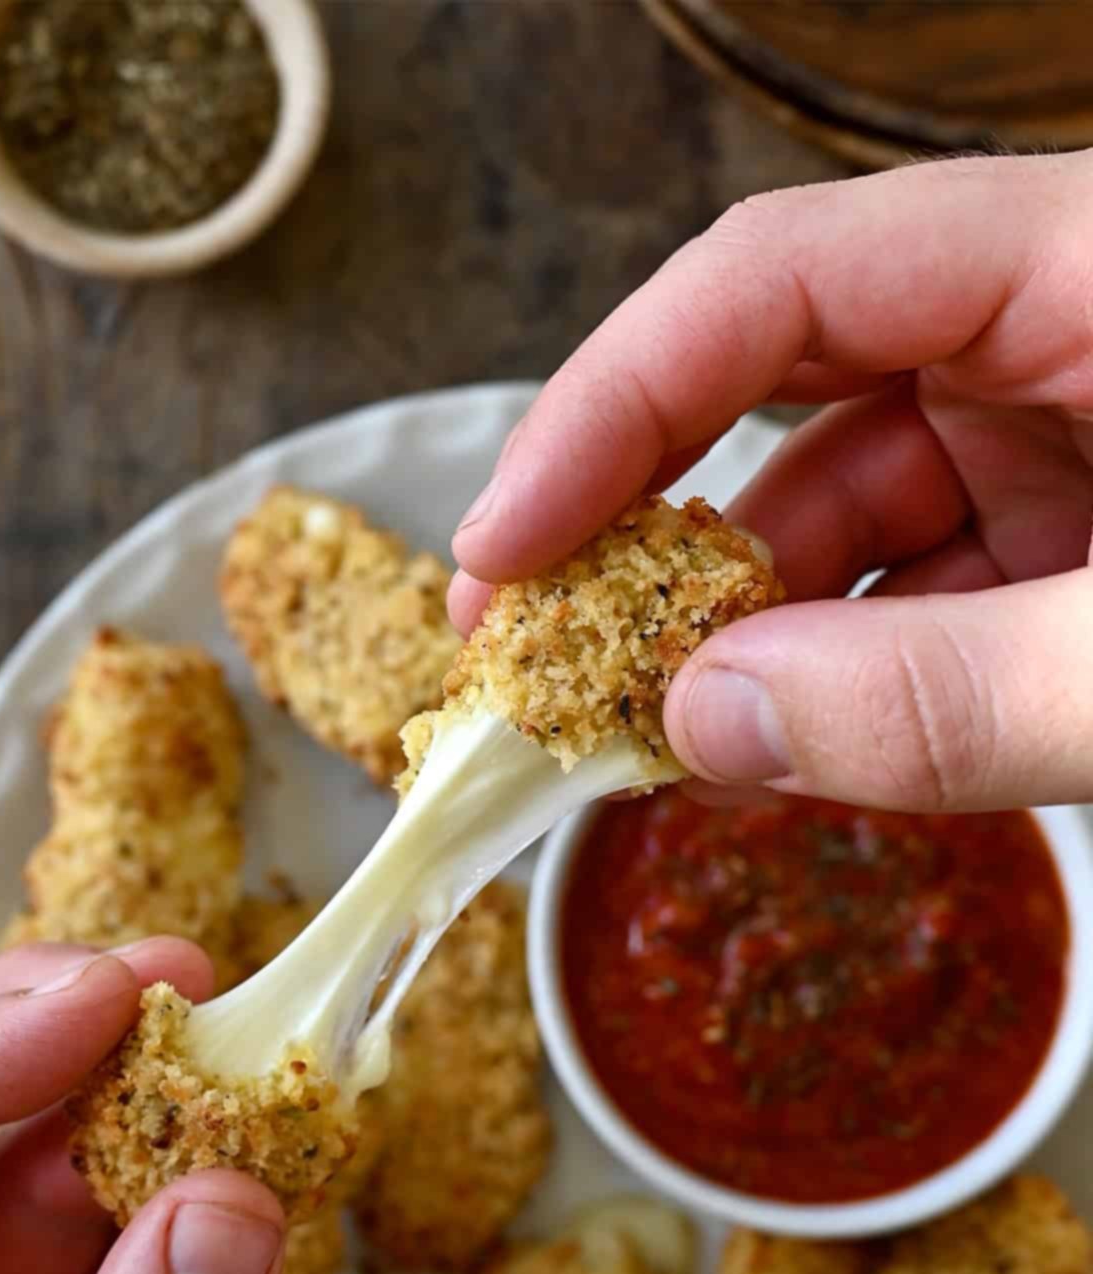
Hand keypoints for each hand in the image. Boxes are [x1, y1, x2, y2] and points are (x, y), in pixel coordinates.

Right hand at [450, 151, 1092, 812]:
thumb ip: (949, 694)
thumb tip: (710, 719)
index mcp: (1082, 262)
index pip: (779, 277)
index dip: (613, 408)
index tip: (506, 546)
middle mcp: (1046, 323)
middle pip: (779, 382)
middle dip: (642, 521)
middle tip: (523, 638)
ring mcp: (1057, 425)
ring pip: (839, 504)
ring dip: (730, 627)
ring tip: (631, 731)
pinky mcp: (1068, 522)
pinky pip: (911, 580)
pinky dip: (829, 672)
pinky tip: (751, 743)